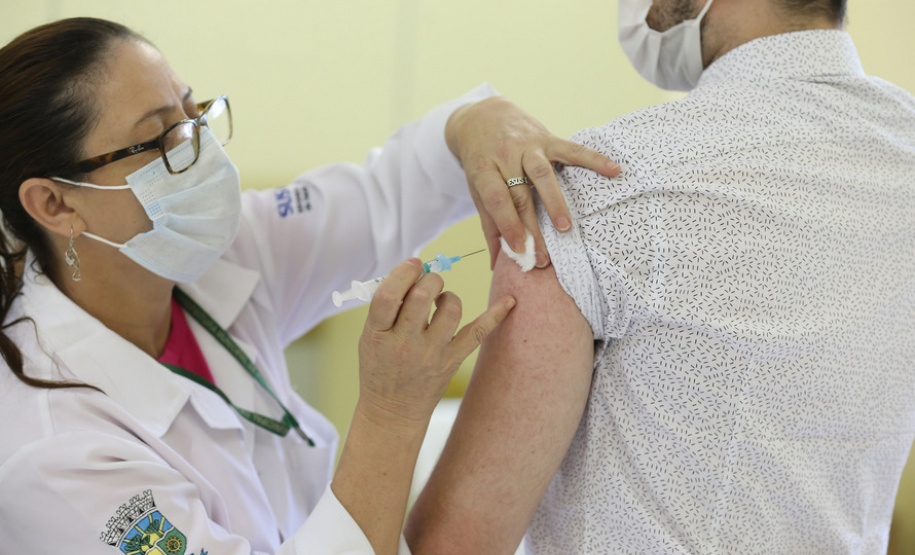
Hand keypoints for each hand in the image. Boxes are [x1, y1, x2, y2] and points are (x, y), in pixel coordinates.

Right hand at [358, 258, 515, 425]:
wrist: (393, 410)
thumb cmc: (380, 366)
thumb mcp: (370, 337)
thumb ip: (387, 306)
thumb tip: (416, 270)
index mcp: (377, 334)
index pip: (388, 296)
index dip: (403, 273)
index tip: (414, 265)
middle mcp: (404, 344)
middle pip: (422, 297)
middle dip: (430, 279)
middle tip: (429, 282)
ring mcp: (431, 353)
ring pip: (451, 308)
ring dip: (448, 295)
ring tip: (440, 301)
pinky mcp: (452, 360)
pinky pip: (478, 332)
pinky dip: (495, 315)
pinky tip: (510, 301)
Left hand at [445, 96, 619, 268]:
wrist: (483, 116)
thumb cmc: (481, 159)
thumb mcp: (477, 188)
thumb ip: (489, 224)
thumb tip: (495, 263)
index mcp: (484, 168)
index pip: (497, 199)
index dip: (508, 225)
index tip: (519, 249)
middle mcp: (505, 155)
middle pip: (521, 194)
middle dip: (533, 227)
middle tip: (544, 256)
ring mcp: (528, 145)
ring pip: (543, 174)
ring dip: (555, 202)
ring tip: (565, 228)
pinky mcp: (547, 137)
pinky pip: (572, 149)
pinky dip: (594, 159)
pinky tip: (613, 170)